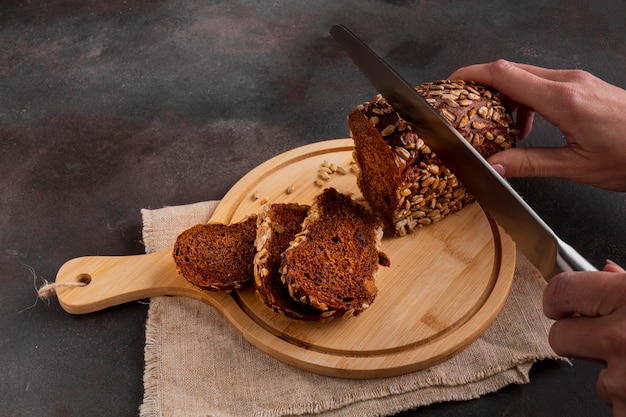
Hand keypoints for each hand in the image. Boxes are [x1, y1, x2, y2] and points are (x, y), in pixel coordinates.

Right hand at [449, 60, 625, 191]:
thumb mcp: (576, 167)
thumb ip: (530, 164)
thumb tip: (495, 166)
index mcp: (563, 99)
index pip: (505, 75)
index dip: (472, 75)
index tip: (452, 84)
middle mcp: (569, 82)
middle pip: (511, 72)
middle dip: (485, 88)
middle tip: (470, 111)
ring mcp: (577, 80)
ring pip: (526, 77)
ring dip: (507, 98)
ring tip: (506, 128)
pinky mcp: (583, 85)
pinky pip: (543, 83)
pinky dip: (526, 100)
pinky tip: (530, 126)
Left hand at [544, 260, 625, 414]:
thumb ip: (624, 284)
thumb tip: (605, 272)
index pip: (559, 291)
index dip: (558, 299)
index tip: (564, 305)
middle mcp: (619, 337)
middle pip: (558, 337)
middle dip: (578, 339)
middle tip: (608, 338)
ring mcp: (623, 379)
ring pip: (593, 379)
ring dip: (613, 376)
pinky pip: (614, 406)